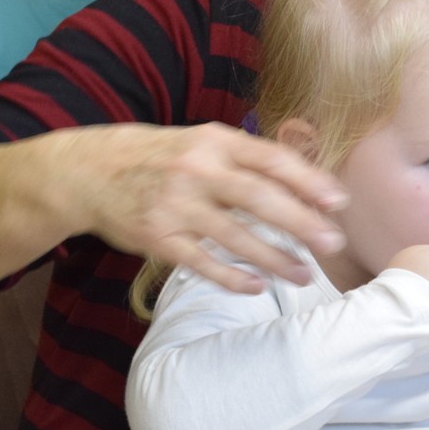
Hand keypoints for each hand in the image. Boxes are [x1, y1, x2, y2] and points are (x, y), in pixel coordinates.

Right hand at [61, 122, 347, 294]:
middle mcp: (196, 170)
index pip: (270, 159)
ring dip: (273, 259)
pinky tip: (257, 287)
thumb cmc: (161, 156)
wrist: (89, 171)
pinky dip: (231, 277)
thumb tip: (308, 180)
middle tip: (333, 245)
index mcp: (214, 141)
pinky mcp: (157, 237)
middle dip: (300, 223)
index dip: (307, 180)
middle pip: (258, 198)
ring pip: (233, 236)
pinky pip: (200, 262)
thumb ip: (248, 158)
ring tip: (303, 276)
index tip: (339, 202)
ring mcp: (174, 205)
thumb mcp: (202, 142)